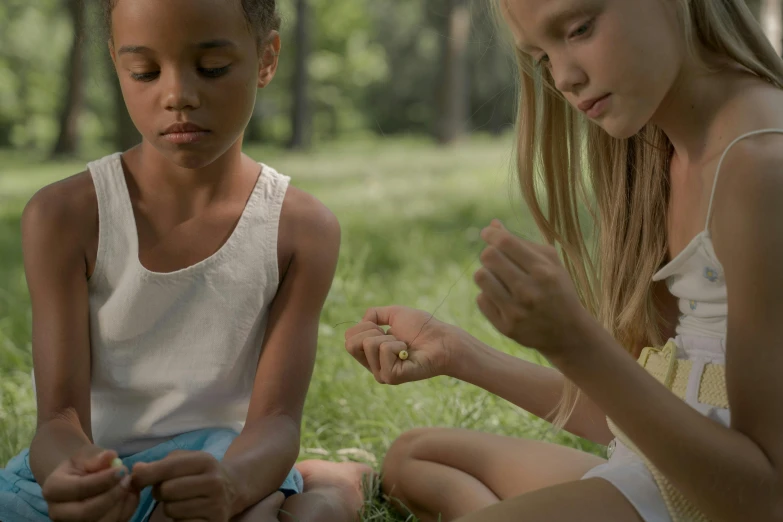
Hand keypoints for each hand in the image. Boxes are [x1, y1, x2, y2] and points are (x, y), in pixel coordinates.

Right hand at [42, 448, 138, 521]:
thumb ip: (96, 457)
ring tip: (130, 486)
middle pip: (86, 513)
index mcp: (53, 489)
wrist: (79, 479)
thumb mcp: (86, 455)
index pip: (78, 488)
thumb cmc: (82, 465)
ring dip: (121, 505)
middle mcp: (58, 512)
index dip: (103, 480)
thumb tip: (110, 456)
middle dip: (112, 496)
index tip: (122, 470)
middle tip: (127, 479)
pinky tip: (130, 495)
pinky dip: (126, 511)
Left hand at [131, 450, 238, 521]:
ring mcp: (216, 505)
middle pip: (166, 490)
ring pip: (171, 510)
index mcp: (205, 462)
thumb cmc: (200, 473)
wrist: (231, 489)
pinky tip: (188, 512)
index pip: (168, 468)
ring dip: (169, 507)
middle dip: (160, 492)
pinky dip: (179, 520)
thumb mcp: (187, 460)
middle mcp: (214, 482)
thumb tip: (136, 471)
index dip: (146, 474)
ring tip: (180, 501)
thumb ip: (160, 464)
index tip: (135, 479)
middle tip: (168, 491)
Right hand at [344, 306, 463, 383]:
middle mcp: (373, 366)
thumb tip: (362, 321)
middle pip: (350, 344)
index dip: (364, 326)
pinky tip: (407, 354)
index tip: (383, 328)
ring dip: (389, 338)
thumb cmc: (422, 328)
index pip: (348, 338)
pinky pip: (383, 351)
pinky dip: (397, 346)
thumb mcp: (394, 313)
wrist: (441, 340)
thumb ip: (374, 314)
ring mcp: (381, 374)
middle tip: (393, 336)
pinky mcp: (391, 377)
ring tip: (404, 346)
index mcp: (371, 353)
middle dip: (372, 331)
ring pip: (368, 345)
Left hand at [475, 220, 592, 358]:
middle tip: (496, 258)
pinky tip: (502, 298)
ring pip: (481, 277)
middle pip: (489, 257)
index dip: (491, 234)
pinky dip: (488, 295)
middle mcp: (529, 292)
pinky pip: (481, 300)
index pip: (506, 242)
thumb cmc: (557, 290)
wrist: (568, 333)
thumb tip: (492, 225)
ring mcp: (516, 312)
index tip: (487, 233)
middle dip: (489, 253)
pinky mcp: (506, 328)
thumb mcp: (550, 264)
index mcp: (543, 272)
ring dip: (486, 274)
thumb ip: (523, 243)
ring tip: (498, 278)